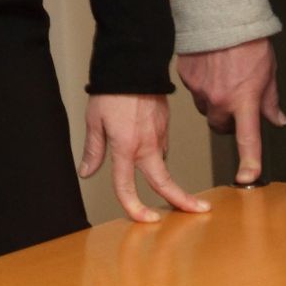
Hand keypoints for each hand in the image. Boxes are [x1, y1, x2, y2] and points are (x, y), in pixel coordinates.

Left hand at [78, 93, 209, 222]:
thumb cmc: (112, 91)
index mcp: (126, 147)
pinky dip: (158, 154)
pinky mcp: (166, 126)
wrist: (134, 65)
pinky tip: (148, 148)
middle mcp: (147, 145)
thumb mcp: (94, 120)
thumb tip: (86, 172)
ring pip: (162, 163)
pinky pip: (162, 147)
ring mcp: (160, 135)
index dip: (134, 207)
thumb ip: (93, 150)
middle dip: (183, 200)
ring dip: (163, 175)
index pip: (126, 186)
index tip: (146, 220)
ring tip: (165, 182)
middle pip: (165, 181)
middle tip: (198, 211)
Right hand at [176, 39, 285, 185]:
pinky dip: (202, 85)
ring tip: (223, 79)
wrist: (222, 16)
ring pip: (206, 109)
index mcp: (245, 100)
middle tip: (237, 103)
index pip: (248, 139)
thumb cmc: (248, 41)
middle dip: (228, 120)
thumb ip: (271, 100)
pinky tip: (210, 69)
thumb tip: (277, 119)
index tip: (247, 178)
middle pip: (220, 126)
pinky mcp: (186, 78)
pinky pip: (194, 91)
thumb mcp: (269, 72)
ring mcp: (200, 90)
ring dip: (214, 103)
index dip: (249, 162)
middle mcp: (220, 100)